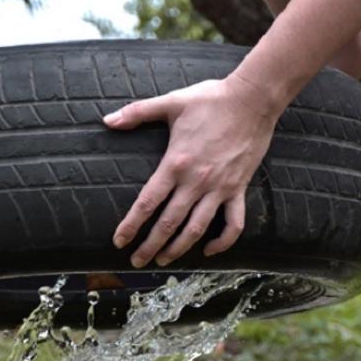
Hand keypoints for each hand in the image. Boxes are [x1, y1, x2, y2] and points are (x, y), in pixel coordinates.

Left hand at [103, 74, 286, 267]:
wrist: (253, 99)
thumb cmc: (210, 99)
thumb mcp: (171, 102)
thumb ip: (137, 113)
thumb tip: (107, 120)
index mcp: (176, 163)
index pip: (147, 202)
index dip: (131, 225)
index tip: (119, 241)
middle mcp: (196, 181)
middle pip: (168, 223)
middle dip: (150, 246)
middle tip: (136, 261)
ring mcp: (220, 188)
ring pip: (197, 229)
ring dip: (178, 249)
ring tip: (163, 261)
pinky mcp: (239, 189)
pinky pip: (234, 224)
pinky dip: (222, 242)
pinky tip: (208, 249)